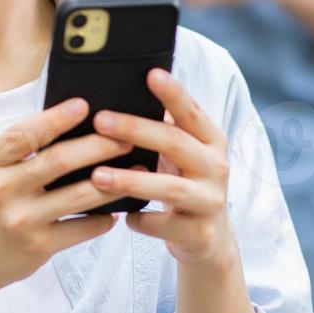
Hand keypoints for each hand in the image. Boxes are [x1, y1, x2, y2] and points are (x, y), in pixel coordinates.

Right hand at [0, 99, 128, 296]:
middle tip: (127, 135)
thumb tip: (70, 120)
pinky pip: (83, 228)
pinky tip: (117, 208)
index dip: (56, 118)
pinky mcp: (39, 247)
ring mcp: (21, 221)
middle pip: (58, 161)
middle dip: (98, 145)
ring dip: (114, 180)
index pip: (24, 134)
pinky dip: (104, 217)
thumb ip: (17, 148)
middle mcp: (0, 190)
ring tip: (137, 170)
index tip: (84, 105)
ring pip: (79, 195)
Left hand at [89, 69, 236, 267]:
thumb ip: (162, 129)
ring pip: (170, 188)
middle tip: (100, 120)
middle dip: (136, 130)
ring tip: (97, 175)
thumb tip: (116, 96)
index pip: (192, 112)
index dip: (174, 93)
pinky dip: (142, 220)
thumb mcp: (180, 155)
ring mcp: (211, 202)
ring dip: (131, 181)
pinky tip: (122, 215)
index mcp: (211, 142)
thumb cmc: (181, 184)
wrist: (208, 238)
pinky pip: (166, 225)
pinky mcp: (201, 233)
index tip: (151, 73)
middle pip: (176, 143)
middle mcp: (216, 168)